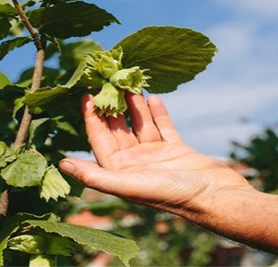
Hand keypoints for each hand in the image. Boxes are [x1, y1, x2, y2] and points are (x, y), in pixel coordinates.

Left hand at [59, 92, 250, 214]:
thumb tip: (62, 164)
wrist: (216, 197)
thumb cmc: (173, 195)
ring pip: (140, 125)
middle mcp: (135, 164)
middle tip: (107, 80)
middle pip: (118, 129)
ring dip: (134, 105)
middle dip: (112, 106)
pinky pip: (163, 127)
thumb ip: (96, 176)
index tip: (86, 93)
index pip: (99, 139)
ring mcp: (157, 156)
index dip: (91, 117)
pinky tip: (153, 96)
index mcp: (120, 172)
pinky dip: (157, 113)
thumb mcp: (130, 185)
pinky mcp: (177, 150)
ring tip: (129, 83)